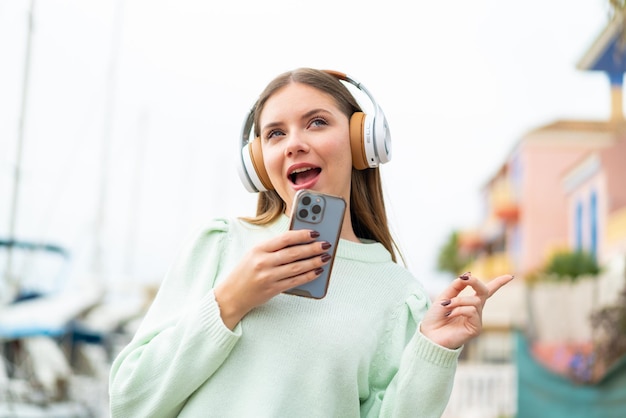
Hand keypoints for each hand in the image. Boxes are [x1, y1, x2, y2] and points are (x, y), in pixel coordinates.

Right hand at [214, 229, 330, 328]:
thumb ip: (274, 247)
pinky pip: (295, 281)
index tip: (315, 232)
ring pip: (296, 267)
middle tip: (326, 244)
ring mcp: (268, 277)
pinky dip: (308, 276)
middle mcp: (263, 262)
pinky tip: (317, 271)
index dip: (301, 234)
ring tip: (325, 257)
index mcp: (259, 249)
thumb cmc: (245, 272)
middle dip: (312, 248)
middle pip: (293, 253)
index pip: (284, 238)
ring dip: (314, 262)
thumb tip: (299, 241)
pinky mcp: (272, 290)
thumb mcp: (254, 254)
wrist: (231, 295)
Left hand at [420, 272, 513, 349]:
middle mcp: (475, 310)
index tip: (510, 276)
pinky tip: (450, 314)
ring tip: (447, 306)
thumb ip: (455, 287)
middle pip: (484, 291)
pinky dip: (459, 310)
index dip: (498, 283)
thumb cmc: (435, 318)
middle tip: (465, 278)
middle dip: (475, 282)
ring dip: (458, 301)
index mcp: (468, 303)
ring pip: (475, 301)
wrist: (429, 335)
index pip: (486, 291)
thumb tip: (468, 274)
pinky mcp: (476, 328)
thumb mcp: (444, 297)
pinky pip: (471, 311)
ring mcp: (477, 319)